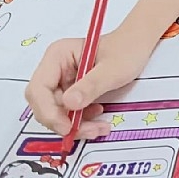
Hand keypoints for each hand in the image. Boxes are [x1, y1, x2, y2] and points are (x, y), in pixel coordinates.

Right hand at [24, 30, 150, 137]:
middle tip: (88, 131)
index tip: (67, 126)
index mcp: (58, 56)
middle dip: (64, 121)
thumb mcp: (112, 69)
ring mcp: (62, 81)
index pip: (39, 89)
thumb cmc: (127, 50)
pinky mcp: (72, 91)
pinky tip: (98, 119)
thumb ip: (90, 86)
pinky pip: (69, 112)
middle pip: (45, 104)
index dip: (48, 112)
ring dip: (75, 125)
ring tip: (99, 127)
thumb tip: (69, 104)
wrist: (139, 46)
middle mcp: (55, 68)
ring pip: (57, 112)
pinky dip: (81, 121)